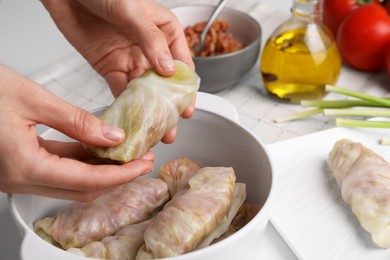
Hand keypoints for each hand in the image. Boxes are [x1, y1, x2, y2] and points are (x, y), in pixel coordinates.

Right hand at [0, 64, 153, 200]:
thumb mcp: (32, 99)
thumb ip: (76, 122)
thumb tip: (111, 136)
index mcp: (23, 166)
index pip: (87, 181)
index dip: (121, 174)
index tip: (144, 163)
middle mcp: (19, 179)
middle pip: (82, 189)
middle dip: (117, 176)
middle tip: (142, 159)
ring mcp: (18, 175)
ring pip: (71, 181)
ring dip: (101, 170)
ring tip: (126, 153)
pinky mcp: (19, 166)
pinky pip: (57, 169)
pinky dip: (81, 161)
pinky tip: (98, 147)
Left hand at [41, 0, 194, 142]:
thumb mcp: (131, 10)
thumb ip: (151, 39)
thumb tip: (167, 68)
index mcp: (165, 32)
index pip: (181, 65)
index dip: (184, 89)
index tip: (186, 109)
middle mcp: (151, 49)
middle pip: (164, 83)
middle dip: (167, 107)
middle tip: (170, 129)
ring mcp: (131, 60)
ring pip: (144, 91)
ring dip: (148, 111)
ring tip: (152, 131)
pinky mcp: (111, 68)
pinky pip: (120, 91)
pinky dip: (125, 107)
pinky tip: (130, 120)